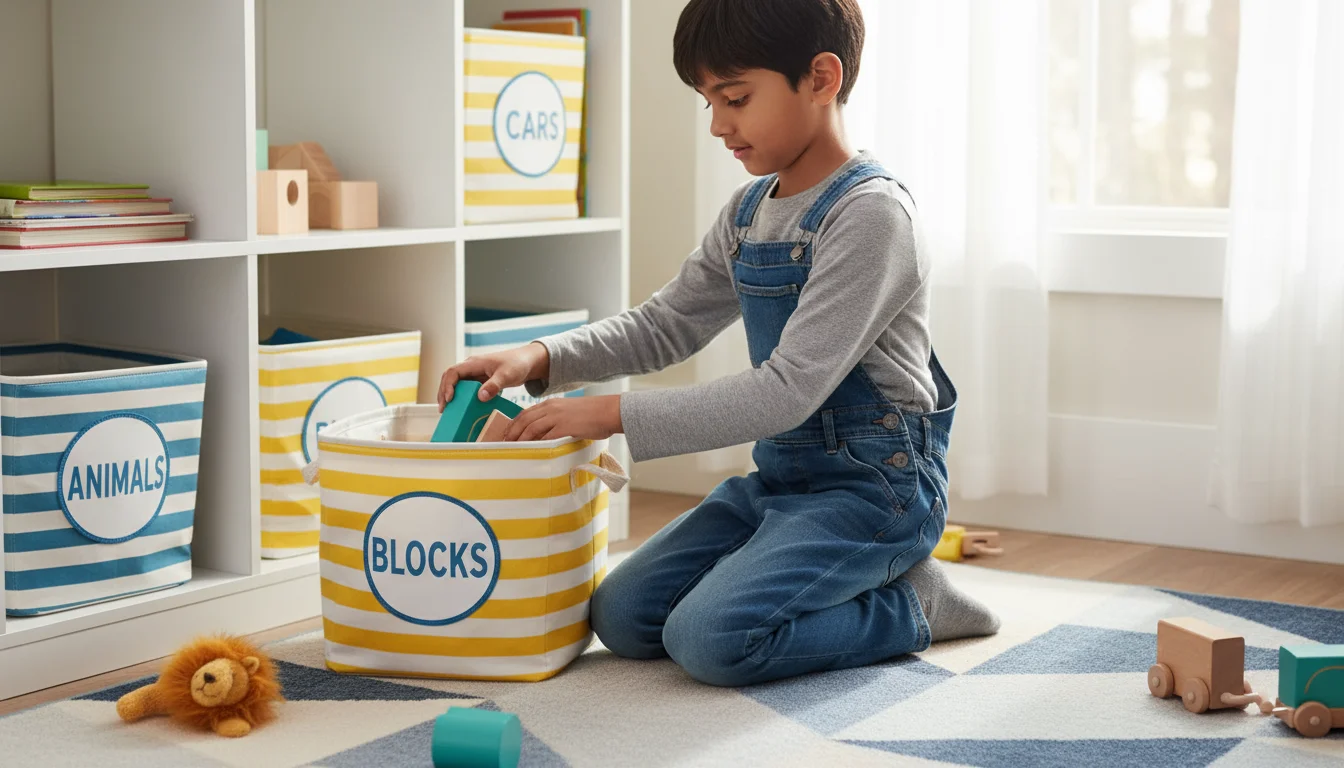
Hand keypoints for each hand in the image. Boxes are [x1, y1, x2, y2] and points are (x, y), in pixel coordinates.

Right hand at [438, 342, 549, 411]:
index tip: (449, 399)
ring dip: (450, 395)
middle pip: (450, 378)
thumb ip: (494, 386)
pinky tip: (461, 409)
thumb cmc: (517, 364)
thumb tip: (480, 397)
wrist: (528, 362)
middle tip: (443, 409)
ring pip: (456, 384)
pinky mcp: (480, 381)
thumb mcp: (507, 375)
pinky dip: (461, 398)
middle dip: (443, 392)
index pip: (453, 372)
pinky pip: (466, 389)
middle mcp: (471, 367)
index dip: (448, 385)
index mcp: (474, 363)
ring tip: (447, 411)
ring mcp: (475, 374)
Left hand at [505, 395, 622, 441]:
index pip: (525, 413)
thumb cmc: (592, 414)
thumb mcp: (569, 412)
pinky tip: (531, 451)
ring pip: (531, 428)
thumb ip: (556, 420)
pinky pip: (546, 437)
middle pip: (524, 420)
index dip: (513, 425)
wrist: (609, 411)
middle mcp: (551, 408)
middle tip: (505, 444)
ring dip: (520, 440)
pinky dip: (536, 444)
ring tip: (514, 449)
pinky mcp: (565, 427)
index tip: (507, 435)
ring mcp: (557, 417)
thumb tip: (546, 435)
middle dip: (512, 433)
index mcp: (551, 404)